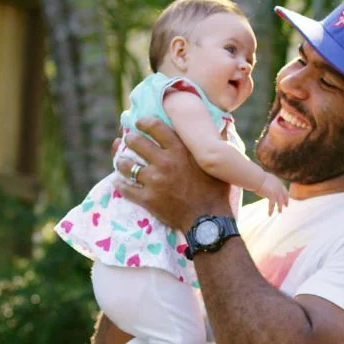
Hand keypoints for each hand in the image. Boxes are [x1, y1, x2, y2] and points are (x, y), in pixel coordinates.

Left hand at [113, 118, 231, 230]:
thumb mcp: (218, 163)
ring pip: (127, 165)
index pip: (155, 127)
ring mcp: (154, 181)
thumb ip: (218, 143)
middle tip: (128, 141)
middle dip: (129, 139)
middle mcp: (165, 162)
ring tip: (122, 161)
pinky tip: (119, 182)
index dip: (144, 122)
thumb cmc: (216, 191)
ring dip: (121, 161)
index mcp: (180, 150)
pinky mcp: (147, 199)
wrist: (209, 221)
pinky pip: (125, 188)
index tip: (139, 123)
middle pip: (136, 142)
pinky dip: (120, 184)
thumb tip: (225, 123)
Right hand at [256, 173, 288, 215]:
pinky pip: (272, 205)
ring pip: (280, 201)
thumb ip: (267, 184)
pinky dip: (271, 210)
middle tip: (286, 205)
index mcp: (278, 182)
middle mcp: (279, 186)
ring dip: (280, 207)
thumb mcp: (265, 180)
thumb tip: (264, 186)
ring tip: (280, 212)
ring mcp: (277, 191)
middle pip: (285, 195)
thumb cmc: (257, 178)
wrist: (256, 178)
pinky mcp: (272, 196)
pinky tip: (269, 214)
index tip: (285, 198)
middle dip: (286, 200)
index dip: (284, 194)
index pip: (283, 189)